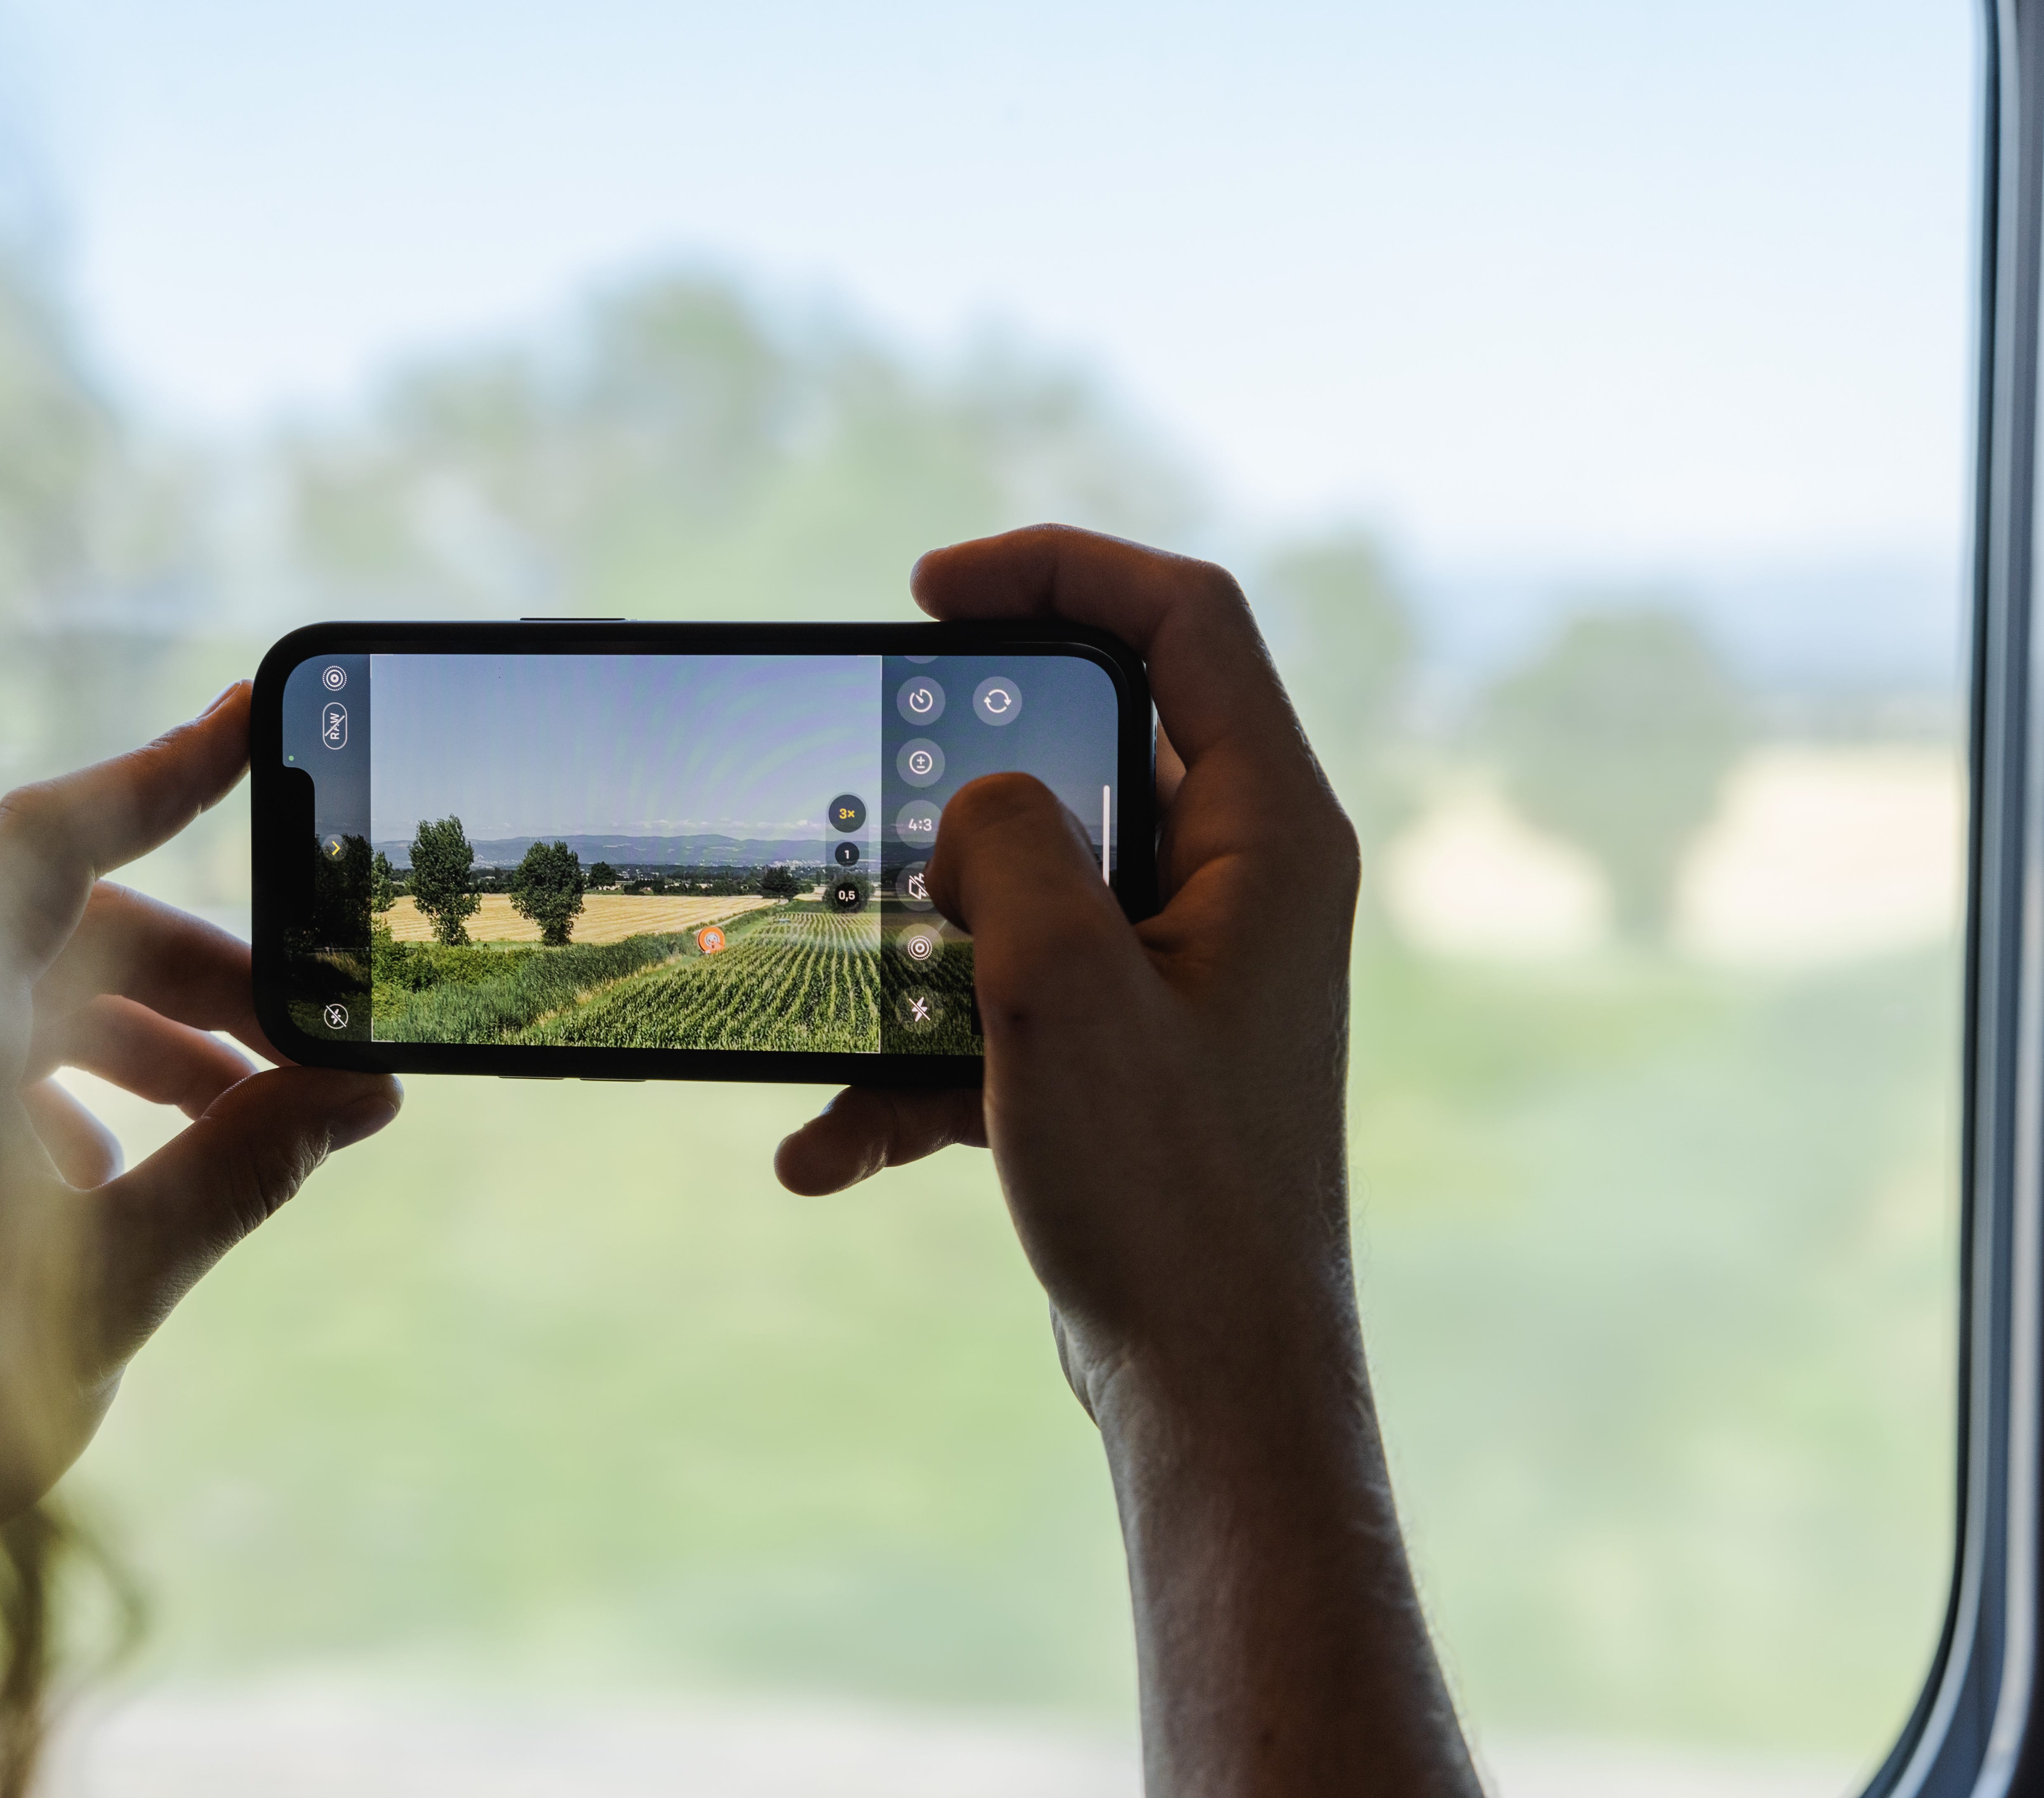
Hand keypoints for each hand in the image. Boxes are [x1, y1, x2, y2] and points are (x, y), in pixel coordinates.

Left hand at [0, 682, 399, 1561]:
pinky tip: (117, 1181)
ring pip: (40, 1004)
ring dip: (157, 1044)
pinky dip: (80, 1096)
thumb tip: (365, 1088)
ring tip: (247, 1119)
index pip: (51, 842)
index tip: (256, 723)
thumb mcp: (109, 1286)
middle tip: (308, 1044)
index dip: (159, 770)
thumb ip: (237, 1172)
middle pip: (74, 934)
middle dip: (206, 978)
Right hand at [778, 526, 1475, 1794]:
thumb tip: (976, 804)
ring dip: (916, 942)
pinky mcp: (1128, 1046)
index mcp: (1270, 833)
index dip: (1057, 567)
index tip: (926, 590)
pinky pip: (1007, 1004)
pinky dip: (918, 1062)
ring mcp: (1182, 966)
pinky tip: (829, 1149)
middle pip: (1090, 742)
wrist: (1209, 1384)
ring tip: (834, 1010)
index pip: (1183, 618)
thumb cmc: (1167, 1192)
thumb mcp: (1062, 989)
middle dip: (959, 767)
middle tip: (868, 777)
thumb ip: (1012, 849)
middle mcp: (1241, 880)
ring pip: (1027, 883)